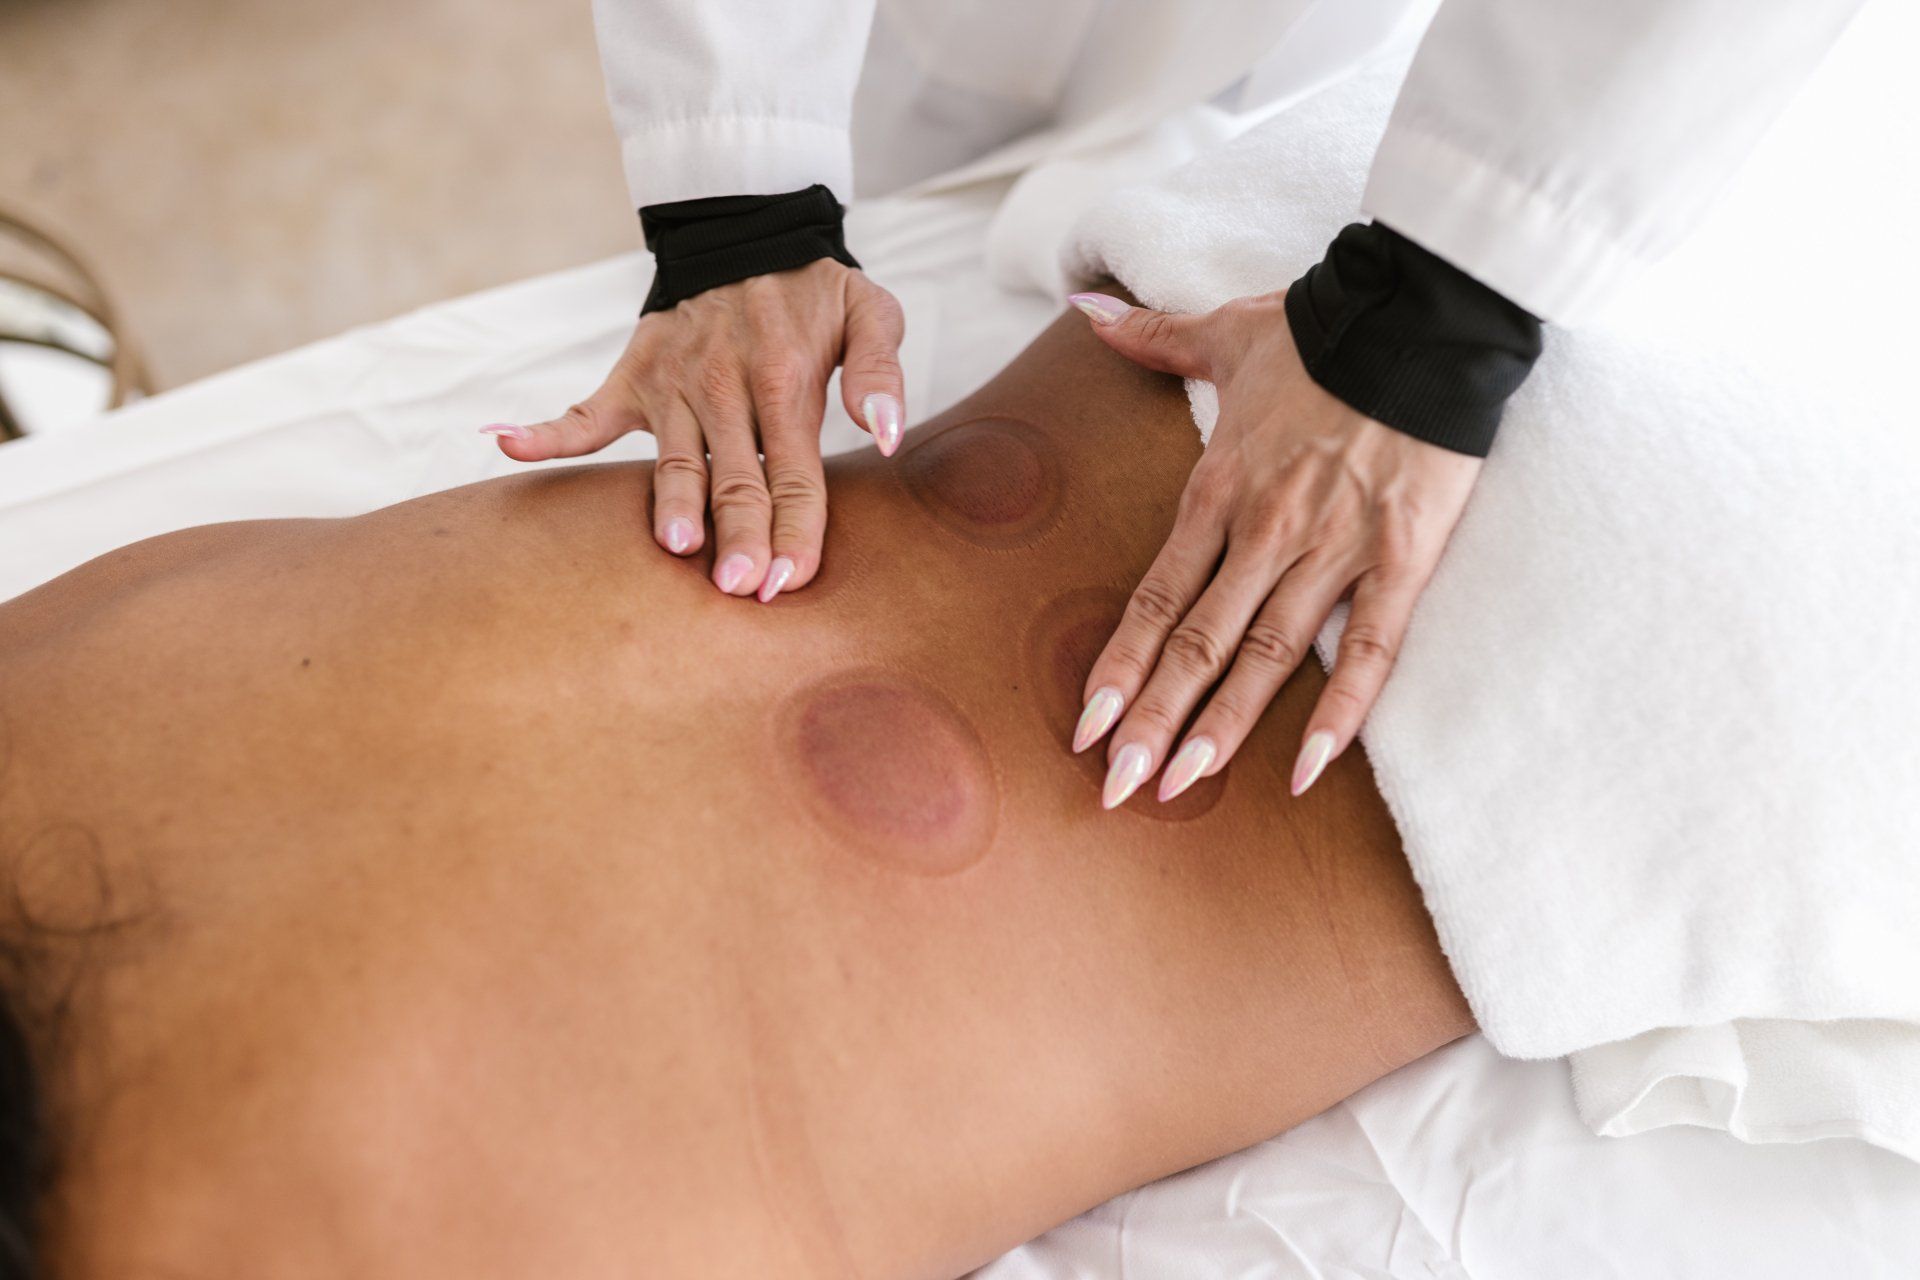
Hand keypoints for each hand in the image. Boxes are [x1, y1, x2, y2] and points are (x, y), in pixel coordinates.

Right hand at [482, 259, 905, 600]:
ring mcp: (675, 386)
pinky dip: (544, 432)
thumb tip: (888, 433)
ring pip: (673, 460)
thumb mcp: (872, 312)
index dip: (794, 530)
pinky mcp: (635, 377)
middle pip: (734, 478)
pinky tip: (504, 447)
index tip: (790, 580)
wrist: (749, 229)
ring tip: (675, 548)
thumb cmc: (817, 290)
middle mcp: (726, 388)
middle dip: (739, 535)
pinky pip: (585, 413)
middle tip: (738, 589)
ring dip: (672, 503)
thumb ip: (880, 373)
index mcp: (785, 381)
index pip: (793, 472)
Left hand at [1065, 290, 1481, 805]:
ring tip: (1181, 787)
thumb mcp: (1226, 330)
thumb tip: (1083, 311)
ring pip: (1268, 657)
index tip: (1087, 726)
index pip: (1155, 597)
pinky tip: (1310, 771)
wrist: (1424, 310)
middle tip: (1114, 788)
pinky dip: (1342, 713)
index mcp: (1219, 488)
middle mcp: (1266, 531)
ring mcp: (1335, 550)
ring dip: (1223, 727)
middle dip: (1153, 721)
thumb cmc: (1324, 327)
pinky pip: (1370, 650)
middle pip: (1198, 643)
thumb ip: (1150, 338)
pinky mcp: (1402, 559)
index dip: (1120, 666)